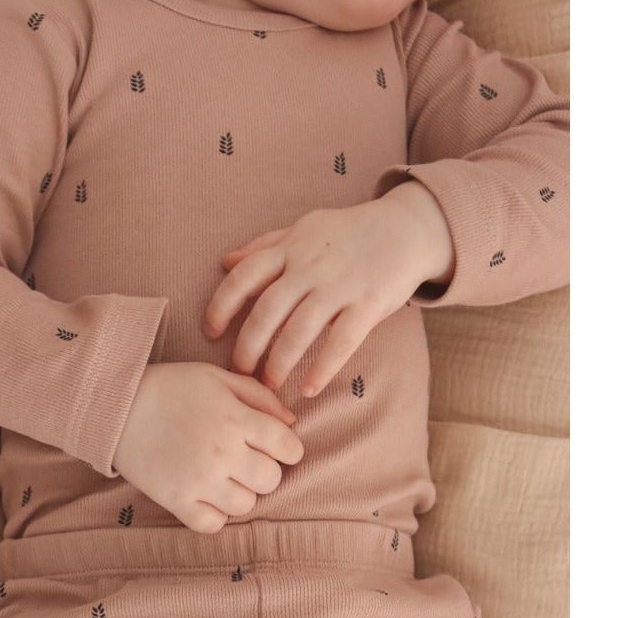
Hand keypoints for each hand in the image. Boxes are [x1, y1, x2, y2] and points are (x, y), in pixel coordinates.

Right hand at [112, 362, 303, 533]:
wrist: (117, 407)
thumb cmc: (170, 388)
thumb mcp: (217, 378)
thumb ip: (258, 396)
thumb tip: (291, 422)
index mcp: (236, 420)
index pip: (287, 446)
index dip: (289, 449)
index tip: (278, 448)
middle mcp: (222, 453)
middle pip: (270, 480)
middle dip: (265, 471)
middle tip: (247, 462)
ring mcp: (199, 480)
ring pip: (245, 505)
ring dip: (241, 494)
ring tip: (225, 480)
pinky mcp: (176, 500)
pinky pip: (212, 524)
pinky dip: (215, 515)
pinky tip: (207, 497)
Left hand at [202, 181, 455, 396]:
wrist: (408, 227)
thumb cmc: (347, 234)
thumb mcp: (303, 230)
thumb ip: (265, 247)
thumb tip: (225, 261)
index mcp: (290, 249)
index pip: (244, 276)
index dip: (222, 305)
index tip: (210, 332)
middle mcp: (311, 266)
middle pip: (268, 310)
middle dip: (248, 346)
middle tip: (238, 373)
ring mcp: (341, 285)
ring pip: (300, 329)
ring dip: (279, 362)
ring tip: (268, 387)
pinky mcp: (370, 303)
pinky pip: (343, 340)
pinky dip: (324, 367)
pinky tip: (309, 390)